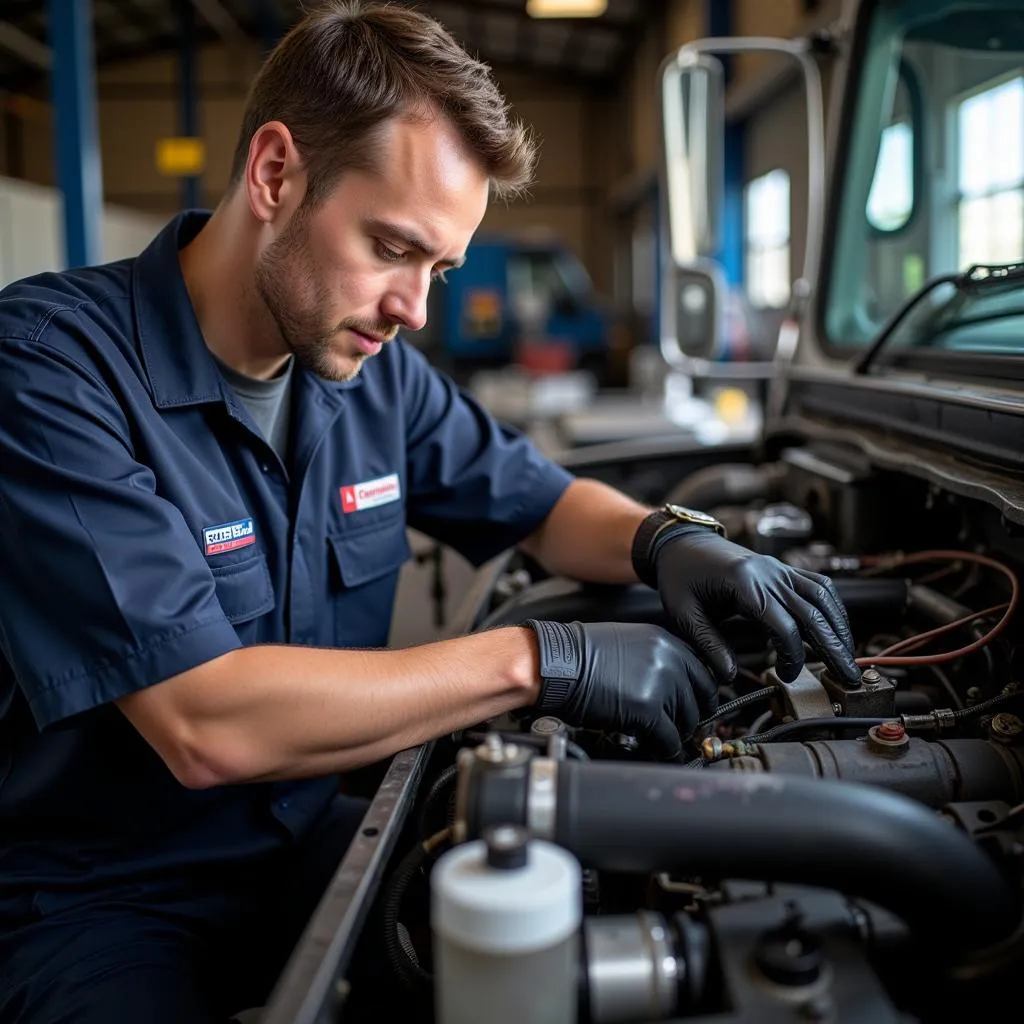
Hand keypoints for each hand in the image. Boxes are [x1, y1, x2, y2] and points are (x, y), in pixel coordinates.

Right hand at [524, 619, 718, 760]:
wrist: (555, 663)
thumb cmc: (578, 655)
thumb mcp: (627, 643)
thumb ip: (654, 661)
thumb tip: (668, 688)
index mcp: (665, 642)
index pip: (702, 674)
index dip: (702, 697)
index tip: (699, 709)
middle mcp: (669, 660)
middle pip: (698, 700)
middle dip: (691, 719)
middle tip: (683, 731)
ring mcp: (660, 685)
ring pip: (686, 722)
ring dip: (677, 735)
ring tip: (666, 742)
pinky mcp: (648, 710)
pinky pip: (669, 739)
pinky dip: (666, 749)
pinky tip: (658, 751)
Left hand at [650, 526, 858, 684]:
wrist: (681, 542)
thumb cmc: (680, 576)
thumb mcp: (683, 612)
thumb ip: (707, 644)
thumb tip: (729, 676)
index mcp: (743, 582)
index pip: (783, 624)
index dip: (792, 655)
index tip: (785, 675)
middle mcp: (768, 572)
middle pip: (812, 612)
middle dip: (833, 647)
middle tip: (849, 676)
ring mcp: (778, 568)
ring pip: (822, 596)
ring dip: (839, 627)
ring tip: (848, 656)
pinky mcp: (782, 568)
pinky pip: (817, 584)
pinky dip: (832, 606)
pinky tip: (837, 627)